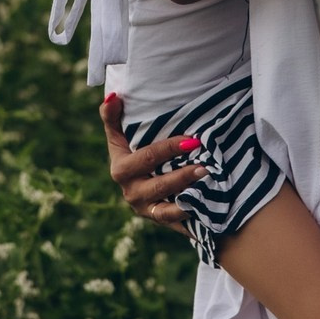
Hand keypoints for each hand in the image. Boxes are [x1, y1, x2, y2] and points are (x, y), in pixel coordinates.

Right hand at [101, 92, 205, 233]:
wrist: (137, 181)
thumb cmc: (131, 150)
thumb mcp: (119, 135)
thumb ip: (112, 116)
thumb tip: (112, 96)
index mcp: (120, 169)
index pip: (146, 158)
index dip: (169, 149)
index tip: (192, 140)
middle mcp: (131, 192)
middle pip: (159, 185)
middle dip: (183, 175)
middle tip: (205, 165)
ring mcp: (145, 209)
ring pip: (166, 209)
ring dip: (187, 197)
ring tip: (207, 184)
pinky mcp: (159, 220)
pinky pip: (175, 222)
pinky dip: (189, 216)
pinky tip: (206, 208)